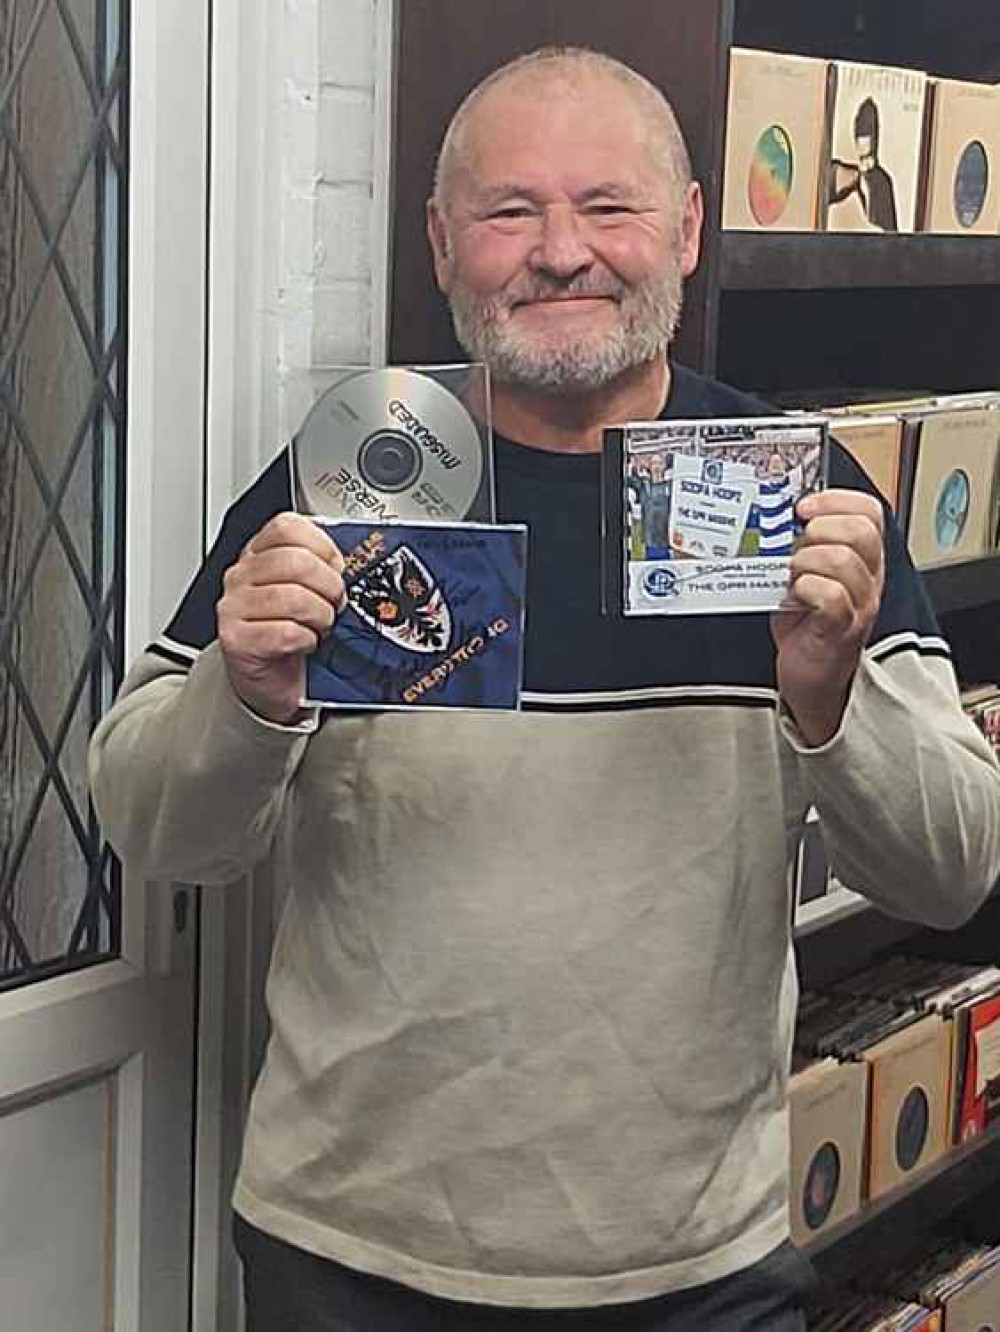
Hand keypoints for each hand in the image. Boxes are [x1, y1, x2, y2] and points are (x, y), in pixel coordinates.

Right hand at [217, 512, 345, 723]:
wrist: (269, 680)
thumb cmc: (291, 632)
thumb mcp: (305, 590)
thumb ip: (322, 568)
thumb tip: (357, 560)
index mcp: (258, 554)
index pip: (288, 527)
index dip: (323, 547)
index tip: (335, 568)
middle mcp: (241, 576)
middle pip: (295, 561)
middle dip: (329, 585)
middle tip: (335, 603)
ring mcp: (234, 607)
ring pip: (292, 597)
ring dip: (320, 616)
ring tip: (320, 626)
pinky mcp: (236, 639)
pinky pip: (285, 633)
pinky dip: (306, 640)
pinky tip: (305, 644)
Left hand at [771, 490, 884, 746]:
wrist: (810, 677)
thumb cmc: (806, 626)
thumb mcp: (806, 574)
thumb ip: (802, 546)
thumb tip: (775, 517)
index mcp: (863, 559)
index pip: (869, 512)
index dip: (837, 500)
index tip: (804, 506)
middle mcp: (868, 578)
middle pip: (860, 531)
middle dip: (819, 530)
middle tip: (795, 548)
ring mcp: (859, 604)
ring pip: (842, 560)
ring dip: (806, 562)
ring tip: (792, 577)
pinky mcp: (841, 629)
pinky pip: (831, 595)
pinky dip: (806, 589)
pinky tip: (794, 597)